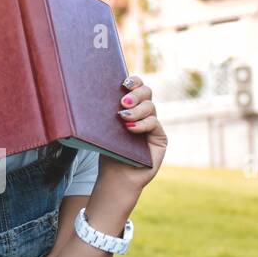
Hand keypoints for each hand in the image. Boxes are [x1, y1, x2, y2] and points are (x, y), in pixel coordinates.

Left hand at [99, 75, 165, 191]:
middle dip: (136, 93)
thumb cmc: (107, 151)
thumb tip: (97, 90)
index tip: (123, 82)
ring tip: (123, 117)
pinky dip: (142, 125)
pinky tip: (130, 128)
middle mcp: (144, 112)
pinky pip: (154, 124)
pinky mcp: (160, 138)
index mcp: (130, 106)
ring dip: (137, 110)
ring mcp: (153, 124)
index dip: (134, 81)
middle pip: (147, 92)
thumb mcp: (102, 127)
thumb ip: (105, 110)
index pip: (136, 86)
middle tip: (123, 102)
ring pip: (150, 107)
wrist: (115, 176)